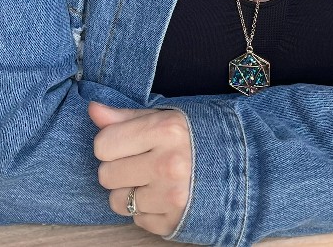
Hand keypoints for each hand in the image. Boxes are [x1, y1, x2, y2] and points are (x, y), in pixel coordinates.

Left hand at [89, 102, 191, 235]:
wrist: (239, 166)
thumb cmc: (196, 137)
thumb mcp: (165, 117)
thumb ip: (126, 117)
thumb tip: (93, 109)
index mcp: (166, 130)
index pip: (104, 144)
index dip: (111, 143)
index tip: (127, 142)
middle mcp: (168, 164)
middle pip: (106, 175)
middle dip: (118, 168)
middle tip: (141, 161)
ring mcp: (171, 196)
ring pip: (117, 201)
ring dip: (129, 191)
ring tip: (153, 179)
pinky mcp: (173, 222)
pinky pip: (136, 219)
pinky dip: (146, 209)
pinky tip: (163, 195)